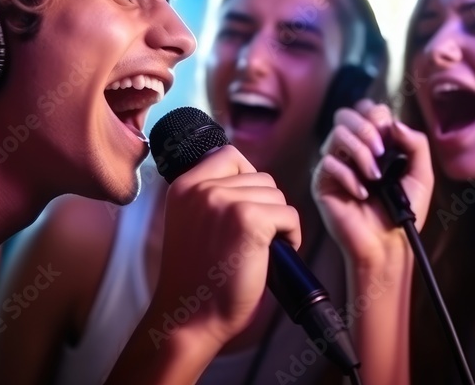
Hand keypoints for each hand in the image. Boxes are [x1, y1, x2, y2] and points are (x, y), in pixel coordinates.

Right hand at [154, 145, 300, 348]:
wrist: (190, 318)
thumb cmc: (197, 280)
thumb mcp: (192, 223)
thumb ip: (212, 198)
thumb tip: (254, 183)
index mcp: (183, 186)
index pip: (229, 156)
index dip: (247, 179)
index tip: (247, 209)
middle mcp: (201, 188)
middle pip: (259, 177)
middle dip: (265, 207)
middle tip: (255, 240)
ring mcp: (225, 201)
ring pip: (276, 195)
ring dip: (278, 221)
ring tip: (262, 248)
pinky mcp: (249, 220)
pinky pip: (289, 214)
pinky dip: (291, 235)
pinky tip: (274, 254)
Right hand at [312, 99, 433, 265]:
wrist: (387, 243)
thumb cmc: (403, 212)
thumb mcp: (421, 174)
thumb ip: (416, 144)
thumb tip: (394, 123)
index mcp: (373, 143)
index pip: (366, 110)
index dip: (376, 116)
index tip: (389, 136)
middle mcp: (351, 149)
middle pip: (346, 114)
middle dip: (366, 130)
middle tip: (381, 154)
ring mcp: (335, 164)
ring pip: (336, 134)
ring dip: (359, 152)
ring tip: (374, 177)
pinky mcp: (322, 182)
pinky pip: (328, 163)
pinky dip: (349, 176)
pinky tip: (361, 194)